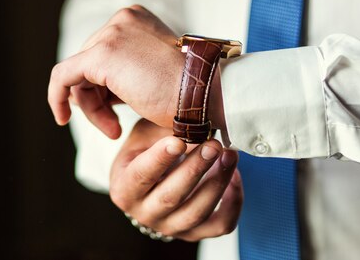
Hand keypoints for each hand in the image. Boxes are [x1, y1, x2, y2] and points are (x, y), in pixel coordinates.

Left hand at [47, 5, 186, 137]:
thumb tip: (90, 90)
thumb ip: (124, 73)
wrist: (205, 95)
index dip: (102, 86)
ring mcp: (112, 33)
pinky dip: (57, 98)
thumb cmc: (188, 92)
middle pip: (89, 63)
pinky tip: (62, 117)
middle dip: (96, 98)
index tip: (112, 111)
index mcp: (137, 19)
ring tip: (112, 130)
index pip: (104, 52)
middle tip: (113, 127)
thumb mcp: (152, 74)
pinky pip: (62, 77)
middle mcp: (123, 18)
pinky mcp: (101, 54)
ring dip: (90, 107)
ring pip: (78, 73)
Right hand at [111, 120, 242, 240]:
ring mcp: (172, 227)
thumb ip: (164, 131)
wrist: (153, 178)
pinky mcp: (196, 232)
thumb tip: (195, 128)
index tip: (178, 141)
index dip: (159, 159)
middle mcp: (145, 214)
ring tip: (229, 154)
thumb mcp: (145, 135)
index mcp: (124, 190)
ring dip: (217, 181)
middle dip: (195, 168)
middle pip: (171, 197)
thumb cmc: (147, 150)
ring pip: (198, 212)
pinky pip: (220, 225)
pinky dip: (233, 203)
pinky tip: (235, 176)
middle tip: (213, 145)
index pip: (140, 176)